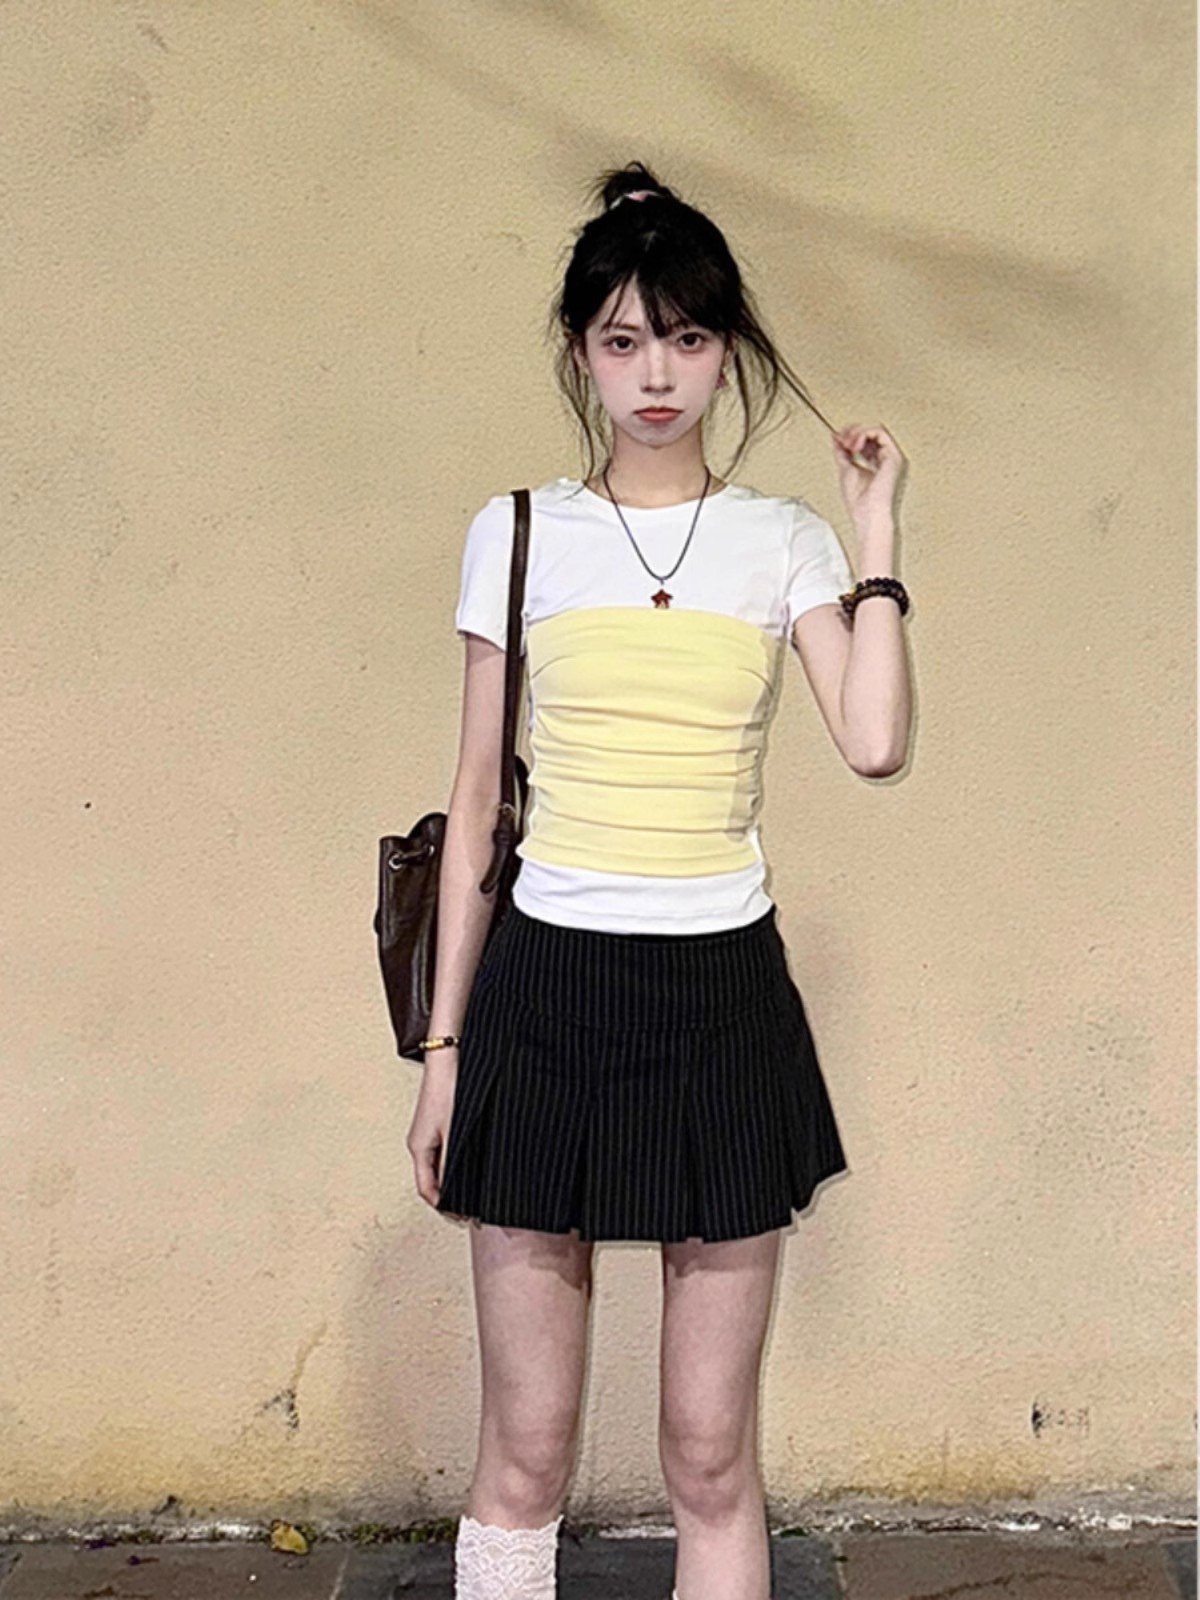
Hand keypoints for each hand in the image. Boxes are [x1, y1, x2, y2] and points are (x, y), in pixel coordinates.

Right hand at [406, 1050, 458, 1210]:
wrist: (448, 1058)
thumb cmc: (451, 1090)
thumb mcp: (456, 1132)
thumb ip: (453, 1163)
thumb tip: (454, 1192)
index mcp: (418, 1148)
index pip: (426, 1190)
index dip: (444, 1207)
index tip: (463, 1217)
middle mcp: (418, 1143)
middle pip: (431, 1180)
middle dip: (450, 1197)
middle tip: (472, 1210)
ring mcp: (425, 1133)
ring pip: (438, 1166)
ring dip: (453, 1181)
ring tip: (474, 1192)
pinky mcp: (435, 1123)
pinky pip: (442, 1152)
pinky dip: (454, 1164)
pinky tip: (471, 1165)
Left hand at [833, 423, 905, 524]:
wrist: (866, 513)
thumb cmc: (859, 501)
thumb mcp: (845, 469)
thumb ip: (841, 453)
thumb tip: (836, 437)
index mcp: (876, 463)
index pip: (866, 441)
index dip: (851, 436)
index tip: (838, 438)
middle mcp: (885, 459)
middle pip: (871, 434)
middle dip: (852, 433)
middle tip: (841, 440)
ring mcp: (890, 457)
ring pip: (875, 430)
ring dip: (857, 433)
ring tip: (847, 444)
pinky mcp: (892, 456)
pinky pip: (880, 433)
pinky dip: (864, 435)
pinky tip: (855, 446)